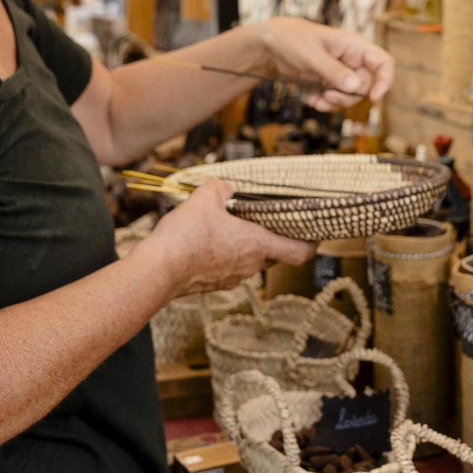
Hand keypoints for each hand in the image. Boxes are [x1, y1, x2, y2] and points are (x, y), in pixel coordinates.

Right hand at [135, 180, 313, 298]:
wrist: (157, 271)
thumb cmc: (185, 237)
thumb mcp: (205, 198)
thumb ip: (222, 188)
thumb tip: (226, 187)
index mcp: (257, 244)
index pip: (298, 252)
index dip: (311, 242)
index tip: (315, 234)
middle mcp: (249, 265)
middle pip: (272, 253)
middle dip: (269, 236)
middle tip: (262, 219)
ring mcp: (231, 278)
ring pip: (247, 261)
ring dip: (243, 246)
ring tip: (226, 227)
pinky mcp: (212, 285)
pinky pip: (226, 268)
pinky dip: (223, 255)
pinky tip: (205, 241)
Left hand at [258, 18, 395, 111]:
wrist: (270, 44)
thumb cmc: (291, 39)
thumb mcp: (311, 55)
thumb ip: (333, 71)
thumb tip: (357, 88)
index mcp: (354, 45)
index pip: (384, 62)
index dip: (385, 81)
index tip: (373, 99)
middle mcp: (352, 59)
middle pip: (368, 86)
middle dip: (350, 96)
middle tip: (329, 94)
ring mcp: (342, 72)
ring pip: (353, 96)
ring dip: (337, 102)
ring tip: (318, 98)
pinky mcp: (330, 82)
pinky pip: (338, 99)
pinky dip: (327, 104)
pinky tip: (312, 100)